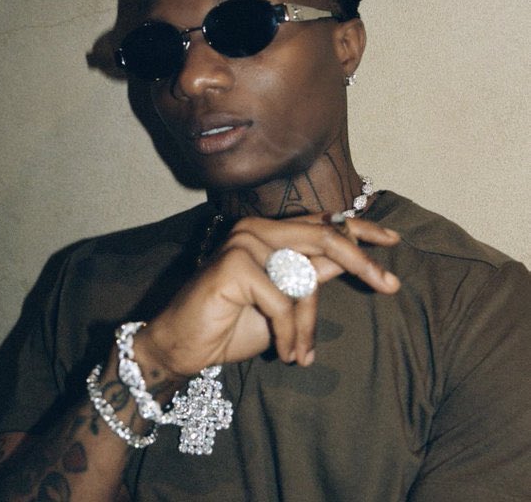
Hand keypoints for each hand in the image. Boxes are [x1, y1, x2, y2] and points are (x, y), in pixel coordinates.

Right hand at [134, 214, 399, 376]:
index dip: (361, 229)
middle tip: (390, 285)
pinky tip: (284, 352)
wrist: (183, 347)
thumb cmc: (233, 325)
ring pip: (305, 278)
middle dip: (363, 261)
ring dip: (308, 324)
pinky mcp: (235, 265)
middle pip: (325, 236)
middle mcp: (257, 229)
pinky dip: (290, 333)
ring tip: (299, 354)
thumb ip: (311, 277)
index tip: (393, 240)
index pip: (322, 222)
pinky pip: (284, 302)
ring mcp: (244, 242)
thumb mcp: (285, 301)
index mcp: (269, 233)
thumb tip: (356, 262)